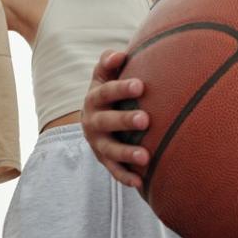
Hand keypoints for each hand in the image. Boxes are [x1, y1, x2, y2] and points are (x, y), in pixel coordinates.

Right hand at [81, 50, 150, 189]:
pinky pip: (114, 170)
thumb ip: (109, 62)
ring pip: (110, 149)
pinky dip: (125, 177)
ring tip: (145, 156)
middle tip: (145, 119)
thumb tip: (120, 54)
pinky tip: (140, 182)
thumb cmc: (108, 92)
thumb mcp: (104, 76)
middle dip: (124, 120)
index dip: (121, 88)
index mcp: (94, 98)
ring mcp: (98, 142)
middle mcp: (92, 121)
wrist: (94, 120)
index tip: (141, 85)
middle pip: (106, 121)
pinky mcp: (105, 160)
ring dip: (126, 153)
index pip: (106, 91)